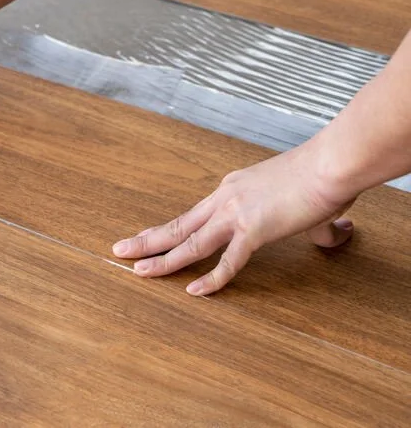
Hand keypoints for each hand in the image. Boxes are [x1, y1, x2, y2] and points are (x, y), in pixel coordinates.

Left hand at [112, 143, 356, 295]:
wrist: (332, 163)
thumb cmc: (321, 175)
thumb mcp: (301, 197)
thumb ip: (310, 219)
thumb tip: (334, 230)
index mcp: (231, 189)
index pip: (191, 215)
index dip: (167, 229)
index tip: (146, 237)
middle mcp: (225, 199)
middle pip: (178, 226)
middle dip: (146, 241)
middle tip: (120, 251)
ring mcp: (236, 214)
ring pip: (189, 243)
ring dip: (162, 259)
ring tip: (138, 271)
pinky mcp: (253, 230)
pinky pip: (228, 262)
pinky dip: (211, 279)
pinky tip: (194, 291)